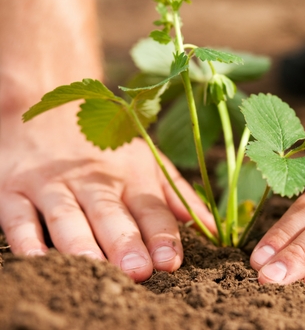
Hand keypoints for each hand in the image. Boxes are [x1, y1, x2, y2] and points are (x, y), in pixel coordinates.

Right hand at [0, 104, 214, 281]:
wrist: (51, 106)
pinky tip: (35, 258)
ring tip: (96, 268)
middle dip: (126, 242)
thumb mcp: (148, 161)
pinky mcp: (14, 189)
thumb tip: (211, 227)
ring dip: (82, 243)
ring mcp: (53, 183)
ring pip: (67, 215)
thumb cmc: (108, 146)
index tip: (172, 261)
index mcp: (131, 175)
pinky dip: (25, 237)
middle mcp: (94, 179)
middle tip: (139, 271)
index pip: (150, 208)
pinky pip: (18, 216)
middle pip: (111, 213)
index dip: (162, 235)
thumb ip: (177, 195)